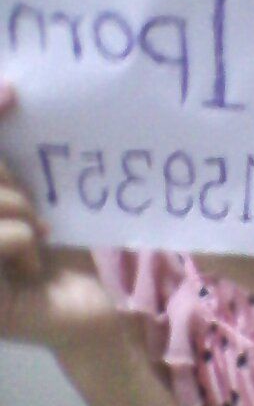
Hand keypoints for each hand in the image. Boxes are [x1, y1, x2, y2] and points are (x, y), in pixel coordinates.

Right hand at [0, 81, 126, 353]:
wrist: (92, 312)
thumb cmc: (63, 255)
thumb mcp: (36, 199)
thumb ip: (11, 164)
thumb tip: (8, 94)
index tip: (12, 94)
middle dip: (7, 181)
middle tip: (37, 209)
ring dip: (20, 211)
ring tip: (39, 237)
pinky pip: (1, 235)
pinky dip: (22, 241)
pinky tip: (31, 267)